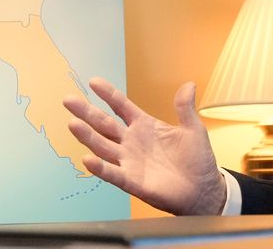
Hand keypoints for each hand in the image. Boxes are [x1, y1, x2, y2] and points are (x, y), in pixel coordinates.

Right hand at [63, 77, 225, 215]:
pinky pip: (113, 173)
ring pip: (103, 146)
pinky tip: (87, 160)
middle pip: (103, 124)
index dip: (108, 94)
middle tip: (68, 100)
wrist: (204, 191)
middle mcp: (130, 141)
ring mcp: (129, 161)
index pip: (120, 105)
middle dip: (86, 112)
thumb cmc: (198, 161)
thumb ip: (185, 109)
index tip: (94, 81)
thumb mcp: (193, 130)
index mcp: (143, 125)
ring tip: (72, 124)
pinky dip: (100, 168)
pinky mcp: (132, 181)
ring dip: (87, 136)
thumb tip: (189, 84)